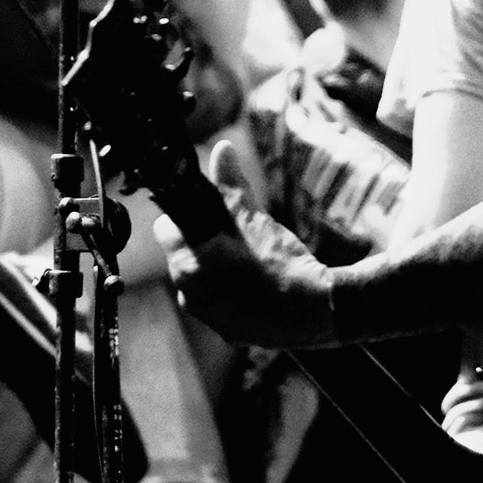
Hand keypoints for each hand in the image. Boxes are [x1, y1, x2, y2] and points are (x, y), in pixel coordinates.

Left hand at [153, 141, 338, 347]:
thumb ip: (231, 186)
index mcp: (187, 265)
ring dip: (217, 269)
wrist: (316, 310)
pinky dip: (233, 294)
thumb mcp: (254, 217)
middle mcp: (189, 295)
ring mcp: (209, 318)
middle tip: (234, 234)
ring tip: (250, 260)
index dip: (187, 217)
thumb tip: (222, 149)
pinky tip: (257, 285)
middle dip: (203, 242)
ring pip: (202, 281)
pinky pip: (220, 305)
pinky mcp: (229, 333)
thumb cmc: (281, 262)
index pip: (166, 229)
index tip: (208, 213)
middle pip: (183, 256)